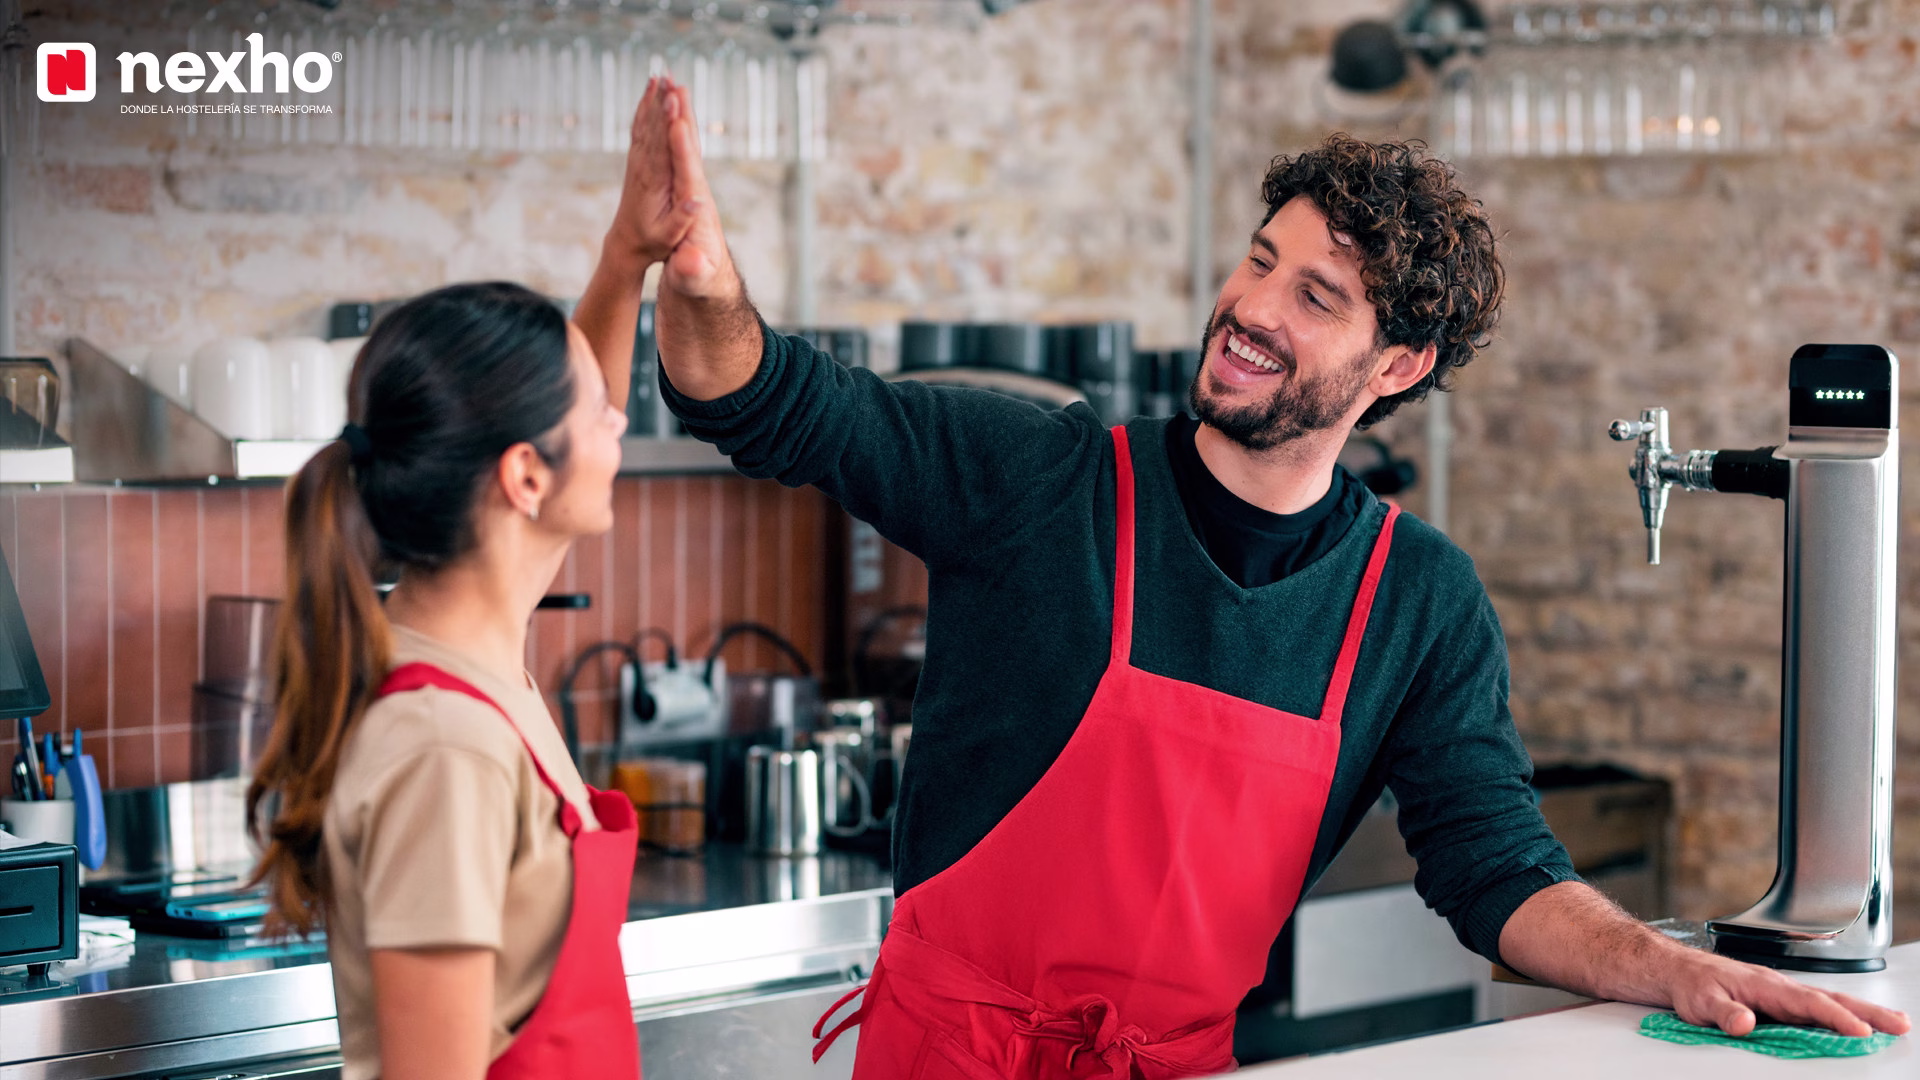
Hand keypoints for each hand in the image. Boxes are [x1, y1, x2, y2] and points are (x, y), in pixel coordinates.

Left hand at [604, 76, 701, 266]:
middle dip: (662, 102)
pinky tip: (649, 92)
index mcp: (654, 182)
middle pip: (654, 128)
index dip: (669, 122)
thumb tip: (698, 200)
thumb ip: (682, 218)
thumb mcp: (669, 237)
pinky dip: (644, 108)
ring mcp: (637, 162)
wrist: (625, 244)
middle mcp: (643, 167)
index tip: (674, 101)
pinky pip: (640, 129)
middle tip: (669, 77)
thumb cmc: (651, 242)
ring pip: (645, 124)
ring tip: (660, 76)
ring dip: (652, 100)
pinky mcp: (636, 161)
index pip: (663, 146)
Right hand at [658, 79, 741, 301]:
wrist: (710, 280)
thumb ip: (693, 271)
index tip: (678, 124)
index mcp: (698, 212)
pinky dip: (674, 129)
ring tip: (673, 84)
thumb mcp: (694, 281)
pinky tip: (670, 109)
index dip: (685, 151)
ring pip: (686, 146)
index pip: (690, 176)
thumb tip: (693, 262)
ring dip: (680, 114)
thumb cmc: (700, 281)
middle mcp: (699, 193)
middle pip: (692, 151)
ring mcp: (694, 188)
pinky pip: (679, 152)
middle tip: (677, 86)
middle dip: (684, 119)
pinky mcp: (688, 188)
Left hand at [1661, 950, 1909, 1036]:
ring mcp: (1779, 995)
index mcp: (1764, 986)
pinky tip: (1853, 1027)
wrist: (1674, 971)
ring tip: (1891, 1025)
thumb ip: (1724, 1013)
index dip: (1836, 1018)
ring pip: (1826, 1003)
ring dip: (1860, 1013)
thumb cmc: (1688, 983)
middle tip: (1899, 1025)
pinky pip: (1813, 1011)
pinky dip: (1838, 1017)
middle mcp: (1777, 988)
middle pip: (1829, 999)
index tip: (1861, 1031)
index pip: (1808, 1003)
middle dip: (1867, 1012)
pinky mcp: (1776, 1003)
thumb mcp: (1699, 1001)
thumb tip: (1745, 1023)